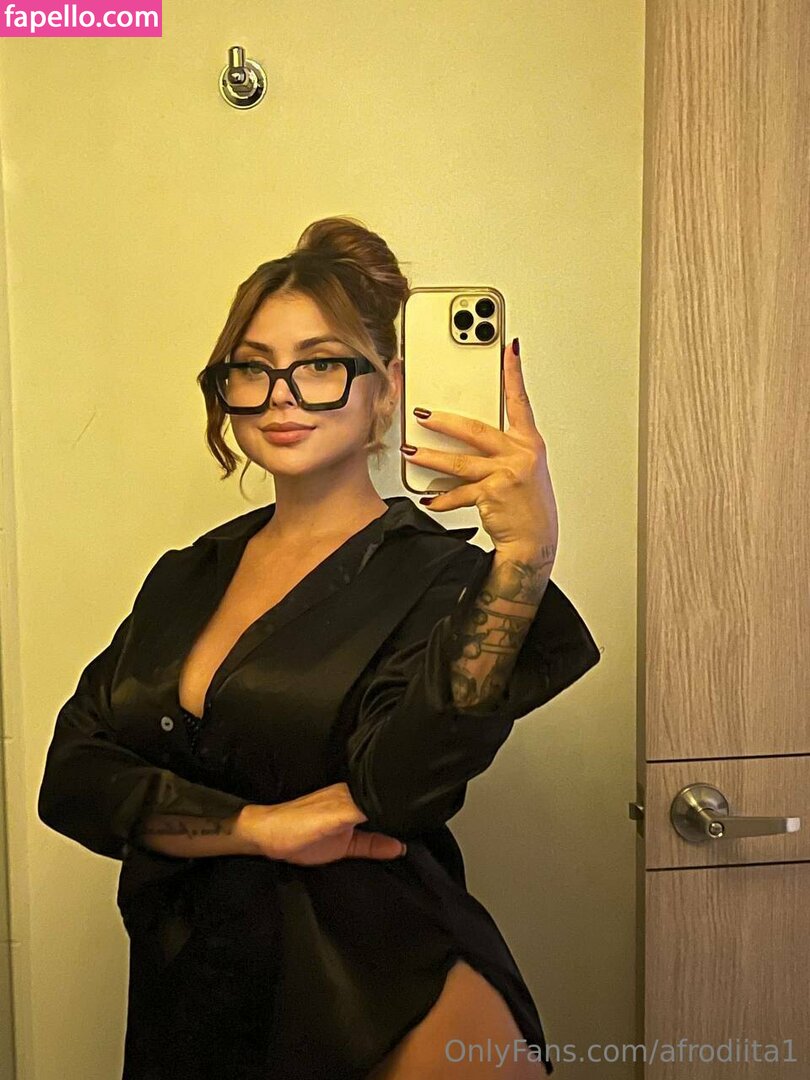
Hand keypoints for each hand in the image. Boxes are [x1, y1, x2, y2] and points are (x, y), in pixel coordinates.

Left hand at [237, 784, 406, 865]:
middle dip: (402, 816)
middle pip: (383, 810)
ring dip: (395, 832)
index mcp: (352, 794)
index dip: (400, 800)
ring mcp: (349, 825)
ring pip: (379, 828)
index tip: (422, 804)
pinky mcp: (344, 844)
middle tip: (427, 822)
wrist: (268, 839)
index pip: (382, 795)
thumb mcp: (335, 816)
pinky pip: (370, 845)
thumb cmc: (297, 822)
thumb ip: (361, 813)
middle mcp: (354, 806)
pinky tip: (399, 851)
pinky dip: (384, 848)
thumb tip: (390, 813)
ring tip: (420, 837)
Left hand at [402, 339, 557, 566]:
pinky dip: (441, 497)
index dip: (514, 374)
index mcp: (529, 444)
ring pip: (460, 462)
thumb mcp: (525, 471)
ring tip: (411, 452)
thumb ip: (503, 451)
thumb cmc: (529, 506)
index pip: (520, 402)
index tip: (509, 350)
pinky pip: (459, 493)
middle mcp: (520, 454)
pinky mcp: (493, 494)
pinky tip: (428, 497)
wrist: (536, 541)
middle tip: (422, 414)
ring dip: (431, 457)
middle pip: (475, 431)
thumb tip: (470, 439)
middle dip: (444, 422)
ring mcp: (507, 474)